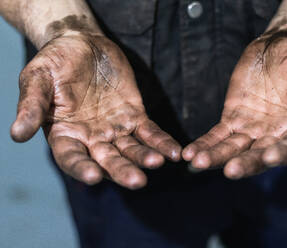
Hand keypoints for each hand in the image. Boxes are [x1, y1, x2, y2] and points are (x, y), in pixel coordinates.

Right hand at [11, 34, 180, 188]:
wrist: (82, 43)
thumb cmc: (54, 61)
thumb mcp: (37, 79)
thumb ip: (31, 106)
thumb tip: (17, 134)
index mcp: (65, 134)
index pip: (71, 158)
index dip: (81, 168)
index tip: (94, 177)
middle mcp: (91, 138)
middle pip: (107, 160)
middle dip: (122, 171)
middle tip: (137, 181)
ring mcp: (115, 129)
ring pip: (131, 149)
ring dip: (145, 158)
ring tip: (158, 162)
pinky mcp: (135, 116)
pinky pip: (150, 132)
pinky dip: (161, 143)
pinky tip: (174, 152)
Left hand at [183, 34, 286, 178]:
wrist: (283, 46)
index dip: (282, 153)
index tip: (270, 156)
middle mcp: (275, 136)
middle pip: (259, 154)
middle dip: (245, 163)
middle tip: (231, 170)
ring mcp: (252, 129)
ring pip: (233, 148)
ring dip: (216, 157)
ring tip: (199, 163)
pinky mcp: (232, 119)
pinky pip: (217, 136)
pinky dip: (205, 144)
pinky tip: (191, 154)